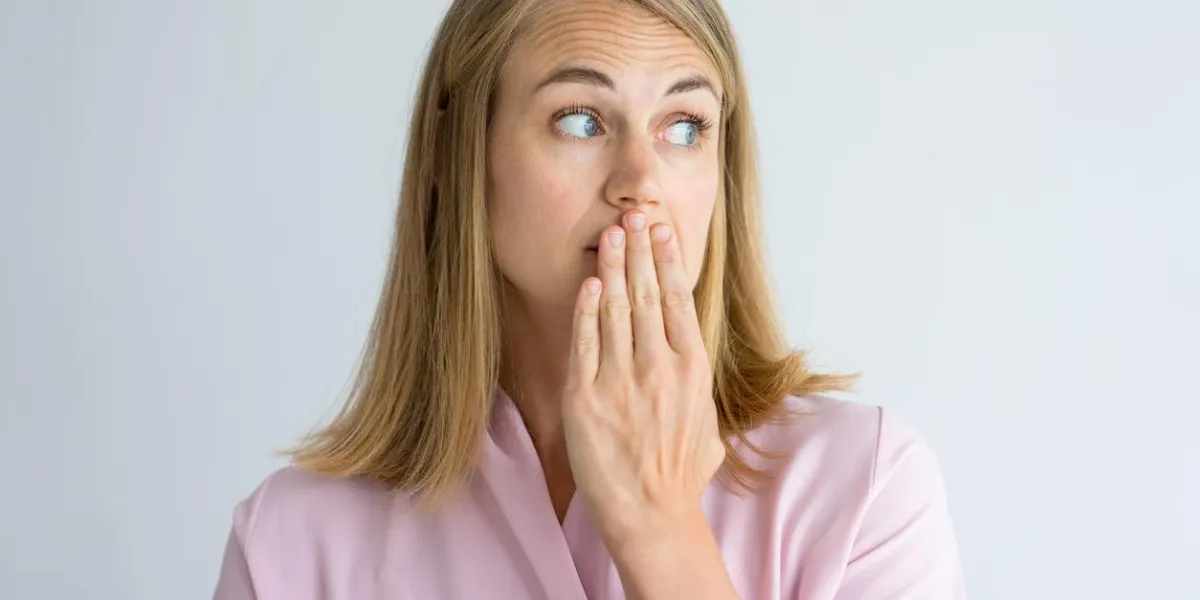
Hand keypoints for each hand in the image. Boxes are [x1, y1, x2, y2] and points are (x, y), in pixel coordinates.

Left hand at [562, 209, 724, 551]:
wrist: (650, 513)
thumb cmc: (681, 473)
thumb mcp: (709, 423)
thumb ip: (699, 387)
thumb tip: (695, 364)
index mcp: (692, 369)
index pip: (679, 300)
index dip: (668, 260)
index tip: (661, 231)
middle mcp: (659, 367)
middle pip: (647, 294)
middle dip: (638, 250)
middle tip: (631, 216)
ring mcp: (622, 381)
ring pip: (617, 310)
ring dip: (613, 267)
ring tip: (609, 235)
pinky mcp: (587, 397)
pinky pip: (586, 343)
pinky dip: (587, 310)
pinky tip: (589, 284)